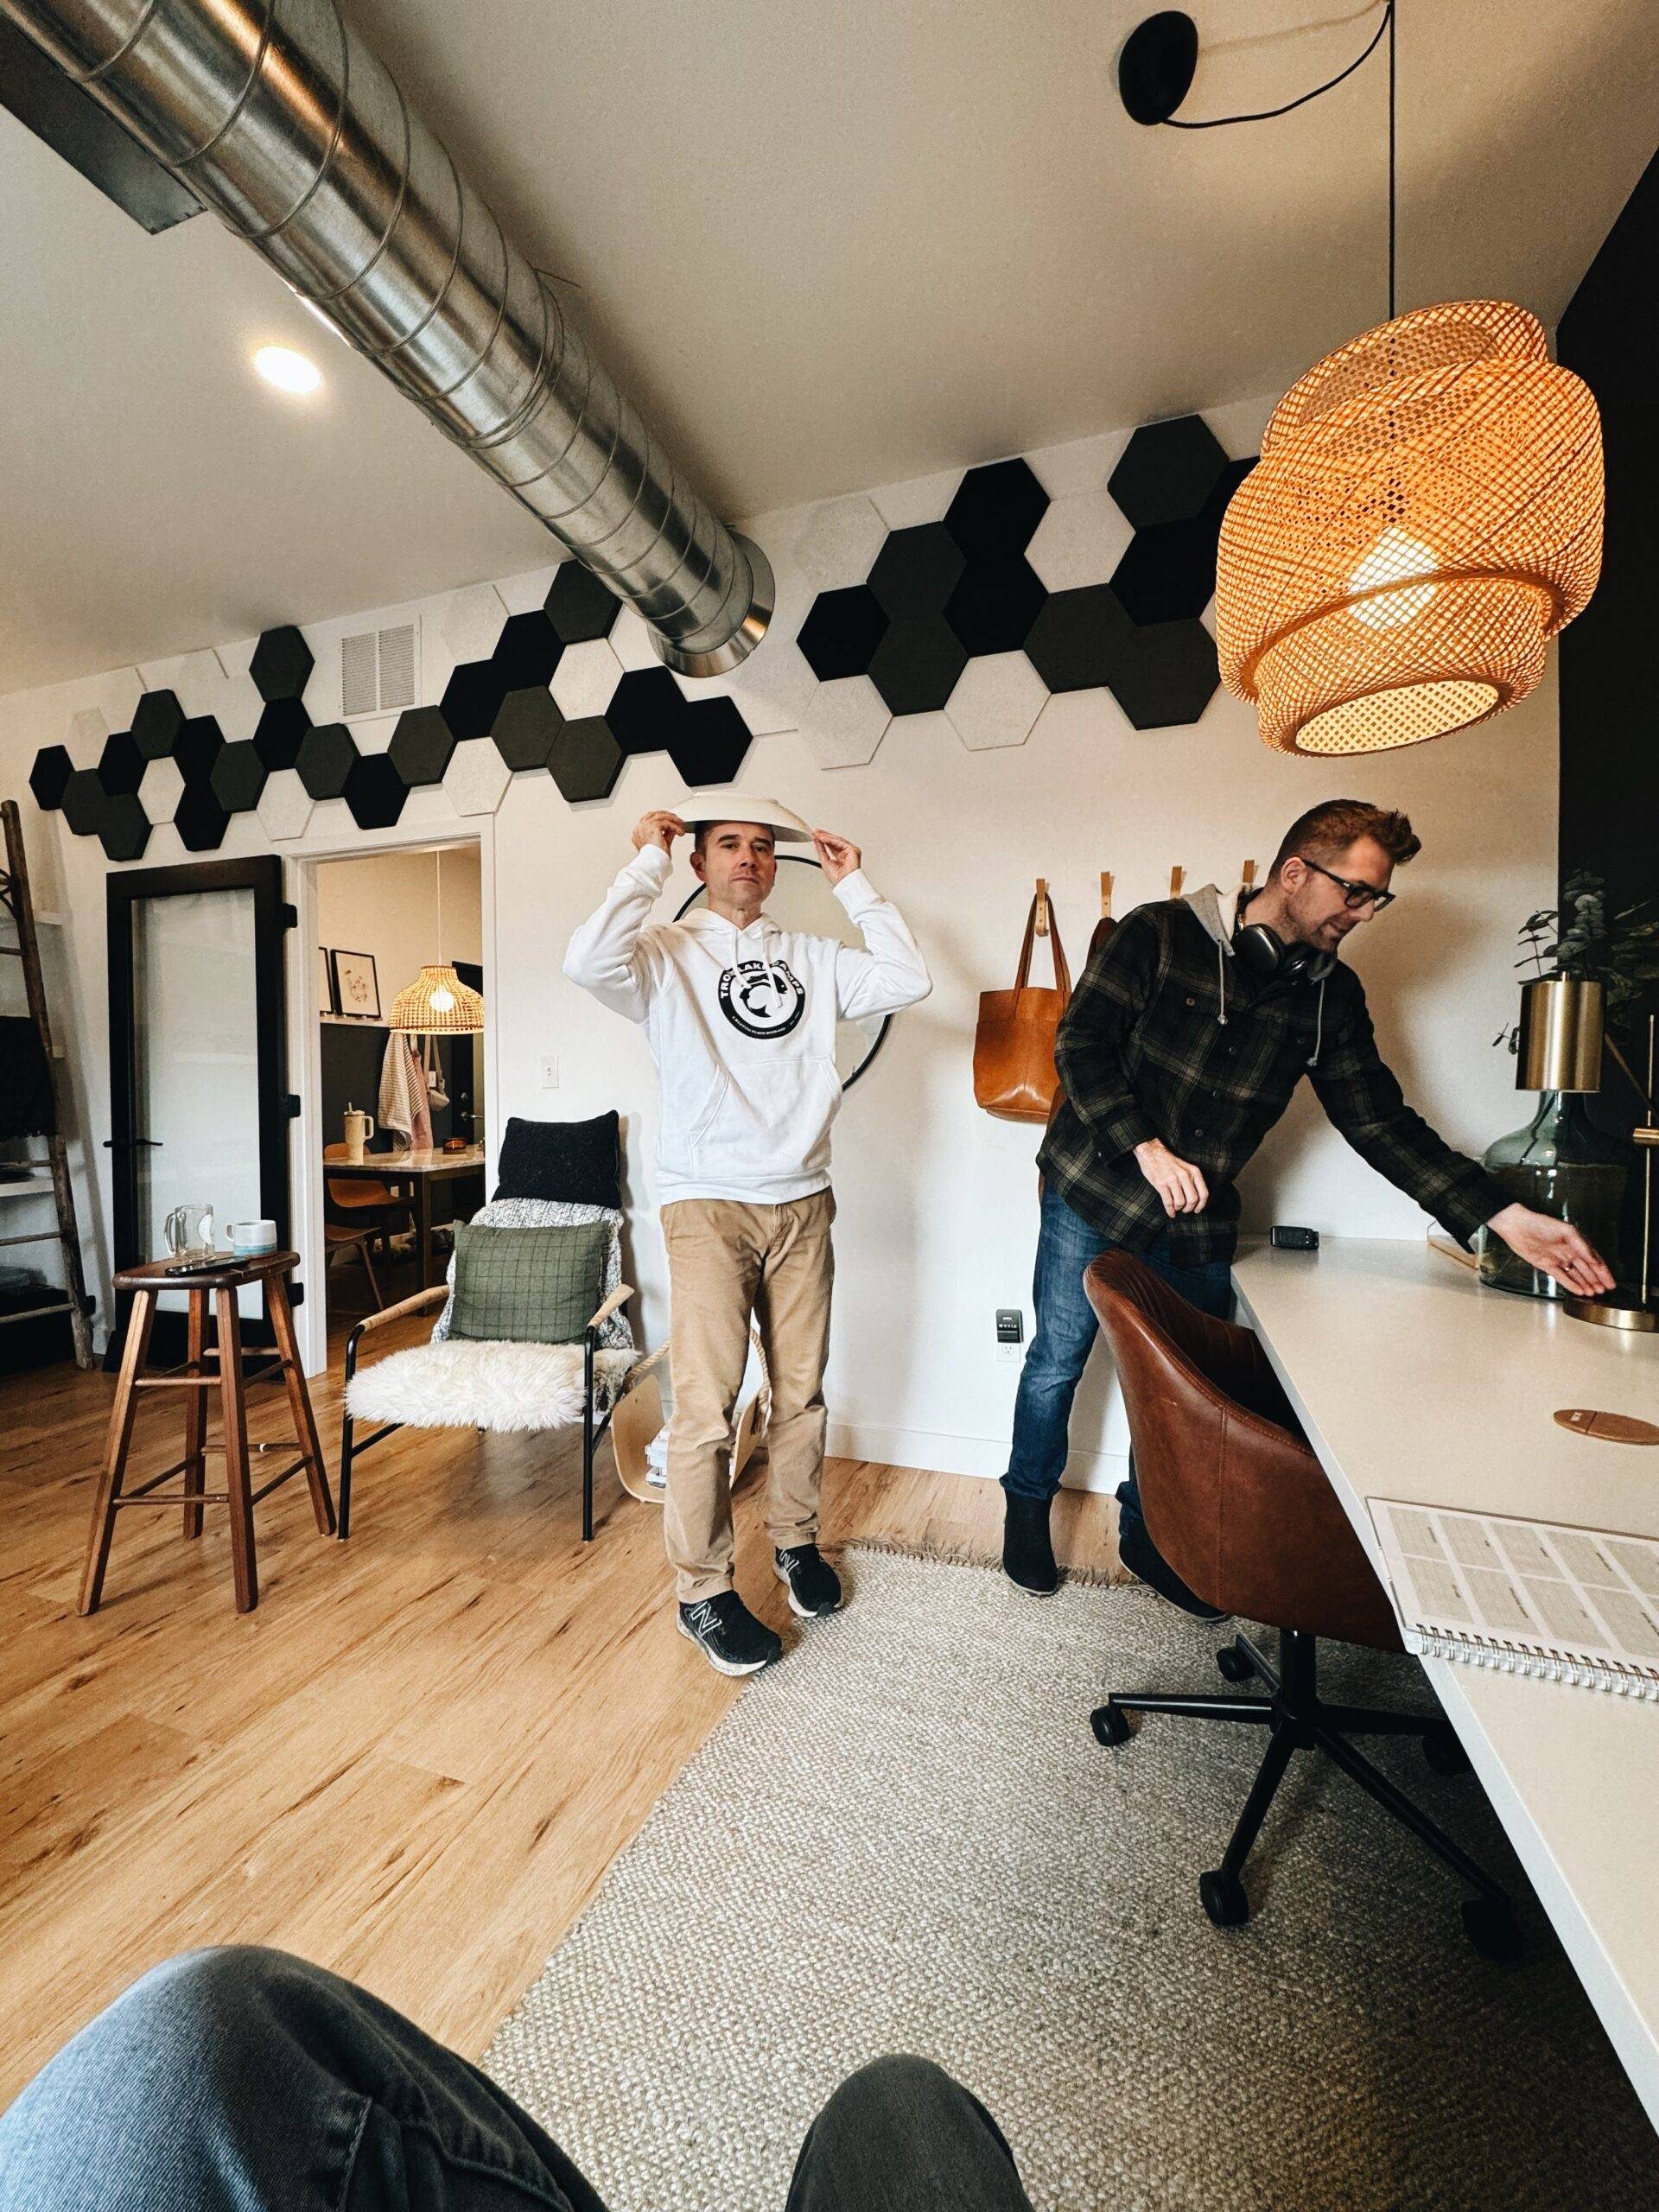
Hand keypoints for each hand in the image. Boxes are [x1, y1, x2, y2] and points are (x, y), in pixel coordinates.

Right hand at [632, 810, 684, 855]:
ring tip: (681, 825)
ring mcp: (645, 826)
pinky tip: (680, 831)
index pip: (649, 819)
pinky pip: (666, 823)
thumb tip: (672, 828)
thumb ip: (666, 834)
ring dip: (673, 820)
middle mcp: (640, 828)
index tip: (671, 821)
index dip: (662, 818)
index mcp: (639, 833)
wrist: (653, 863)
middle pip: (654, 814)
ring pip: (661, 816)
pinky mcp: (652, 827)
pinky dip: (675, 826)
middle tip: (678, 820)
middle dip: (668, 816)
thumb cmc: (655, 858)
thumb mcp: (662, 843)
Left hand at [812, 829, 860, 884]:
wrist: (844, 883)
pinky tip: (824, 838)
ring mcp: (850, 851)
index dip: (823, 840)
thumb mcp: (824, 861)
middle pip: (835, 841)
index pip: (831, 846)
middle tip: (816, 832)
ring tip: (818, 835)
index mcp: (840, 858)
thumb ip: (821, 849)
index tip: (815, 835)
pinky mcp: (853, 850)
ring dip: (827, 837)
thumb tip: (817, 840)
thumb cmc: (837, 878)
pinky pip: (841, 842)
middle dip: (825, 836)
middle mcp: (846, 854)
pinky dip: (832, 840)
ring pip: (838, 840)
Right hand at [1133, 1137, 1208, 1216]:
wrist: (1152, 1152)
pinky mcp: (1161, 1184)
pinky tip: (1170, 1212)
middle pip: (1193, 1200)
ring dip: (1178, 1208)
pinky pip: (1168, 1202)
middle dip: (1189, 1208)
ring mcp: (1173, 1180)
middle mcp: (1185, 1176)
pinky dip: (1170, 1210)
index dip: (1201, 1205)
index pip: (1203, 1193)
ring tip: (1176, 1208)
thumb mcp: (1186, 1168)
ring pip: (1180, 1202)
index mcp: (1194, 1171)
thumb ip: (1192, 1180)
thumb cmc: (1169, 1162)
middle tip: (1185, 1210)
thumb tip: (1195, 1200)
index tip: (1197, 1210)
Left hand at [1486, 1203, 1614, 1296]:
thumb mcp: (1565, 1231)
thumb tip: (1594, 1259)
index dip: (1603, 1272)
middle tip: (1604, 1291)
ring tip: (1594, 1294)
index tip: (1611, 1282)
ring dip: (1586, 1284)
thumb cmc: (1540, 1223)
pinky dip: (1571, 1284)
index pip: (1594, 1259)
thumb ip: (1581, 1245)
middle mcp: (1569, 1251)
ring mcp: (1558, 1259)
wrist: (1517, 1227)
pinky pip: (1562, 1277)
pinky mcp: (1547, 1265)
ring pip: (1576, 1275)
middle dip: (1597, 1280)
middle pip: (1587, 1269)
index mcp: (1576, 1242)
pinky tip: (1579, 1291)